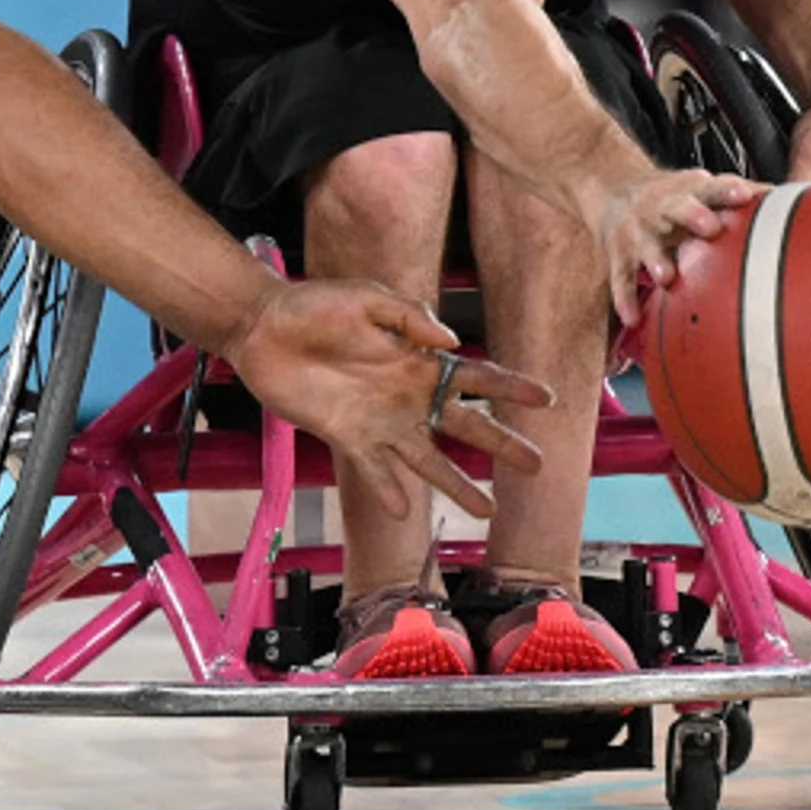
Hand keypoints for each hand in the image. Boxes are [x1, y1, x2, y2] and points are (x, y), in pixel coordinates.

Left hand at [220, 280, 549, 522]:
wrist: (264, 328)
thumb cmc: (316, 305)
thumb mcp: (367, 298)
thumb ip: (409, 317)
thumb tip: (450, 340)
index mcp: (418, 361)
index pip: (475, 376)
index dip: (510, 388)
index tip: (546, 401)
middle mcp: (407, 396)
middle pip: (465, 426)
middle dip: (501, 444)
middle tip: (536, 464)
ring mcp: (379, 422)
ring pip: (428, 460)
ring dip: (456, 484)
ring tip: (487, 510)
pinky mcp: (347, 437)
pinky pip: (374, 470)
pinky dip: (389, 491)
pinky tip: (404, 512)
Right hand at [584, 168, 767, 326]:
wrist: (613, 189)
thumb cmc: (676, 198)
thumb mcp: (703, 189)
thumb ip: (738, 197)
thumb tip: (788, 202)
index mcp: (690, 192)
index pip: (712, 187)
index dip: (727, 191)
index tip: (744, 195)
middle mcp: (662, 207)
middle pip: (678, 208)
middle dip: (692, 215)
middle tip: (710, 227)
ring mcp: (639, 231)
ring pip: (647, 244)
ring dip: (656, 258)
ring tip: (666, 276)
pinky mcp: (619, 254)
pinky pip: (621, 278)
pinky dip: (625, 299)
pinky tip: (634, 318)